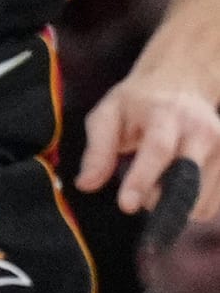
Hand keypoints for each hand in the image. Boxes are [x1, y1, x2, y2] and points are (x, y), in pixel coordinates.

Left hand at [80, 46, 219, 220]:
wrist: (182, 83)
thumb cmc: (137, 104)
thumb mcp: (107, 115)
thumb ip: (97, 150)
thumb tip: (86, 185)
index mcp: (167, 115)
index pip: (158, 149)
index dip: (143, 179)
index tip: (126, 206)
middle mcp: (202, 130)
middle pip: (186, 180)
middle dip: (157, 202)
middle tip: (136, 197)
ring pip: (198, 200)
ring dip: (170, 206)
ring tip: (157, 182)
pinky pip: (211, 206)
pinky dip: (188, 208)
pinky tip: (176, 188)